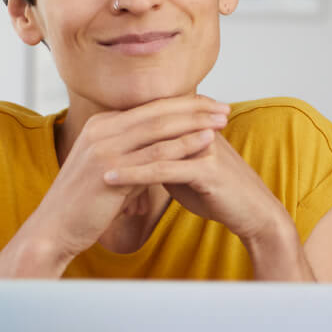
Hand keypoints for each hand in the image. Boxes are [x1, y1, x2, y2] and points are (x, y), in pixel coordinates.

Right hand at [20, 95, 230, 264]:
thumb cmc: (82, 204)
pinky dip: (184, 145)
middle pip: (156, 111)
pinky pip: (155, 154)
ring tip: (222, 120)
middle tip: (223, 107)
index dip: (181, 104)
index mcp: (99, 125)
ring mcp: (104, 148)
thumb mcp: (107, 168)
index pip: (148, 107)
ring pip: (159, 128)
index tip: (208, 104)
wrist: (54, 228)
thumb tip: (157, 150)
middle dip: (194, 107)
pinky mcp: (110, 170)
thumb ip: (129, 153)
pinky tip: (206, 142)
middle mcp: (101, 129)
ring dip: (195, 122)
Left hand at [104, 130, 289, 246]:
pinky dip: (133, 174)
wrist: (252, 213)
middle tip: (79, 143)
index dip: (121, 125)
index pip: (150, 118)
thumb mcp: (184, 171)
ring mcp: (203, 146)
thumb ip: (163, 157)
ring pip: (152, 145)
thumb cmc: (219, 193)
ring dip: (118, 153)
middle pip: (148, 125)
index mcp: (193, 126)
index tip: (88, 134)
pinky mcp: (206, 169)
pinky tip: (111, 179)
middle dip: (114, 135)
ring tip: (87, 161)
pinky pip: (162, 169)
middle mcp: (198, 129)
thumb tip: (137, 154)